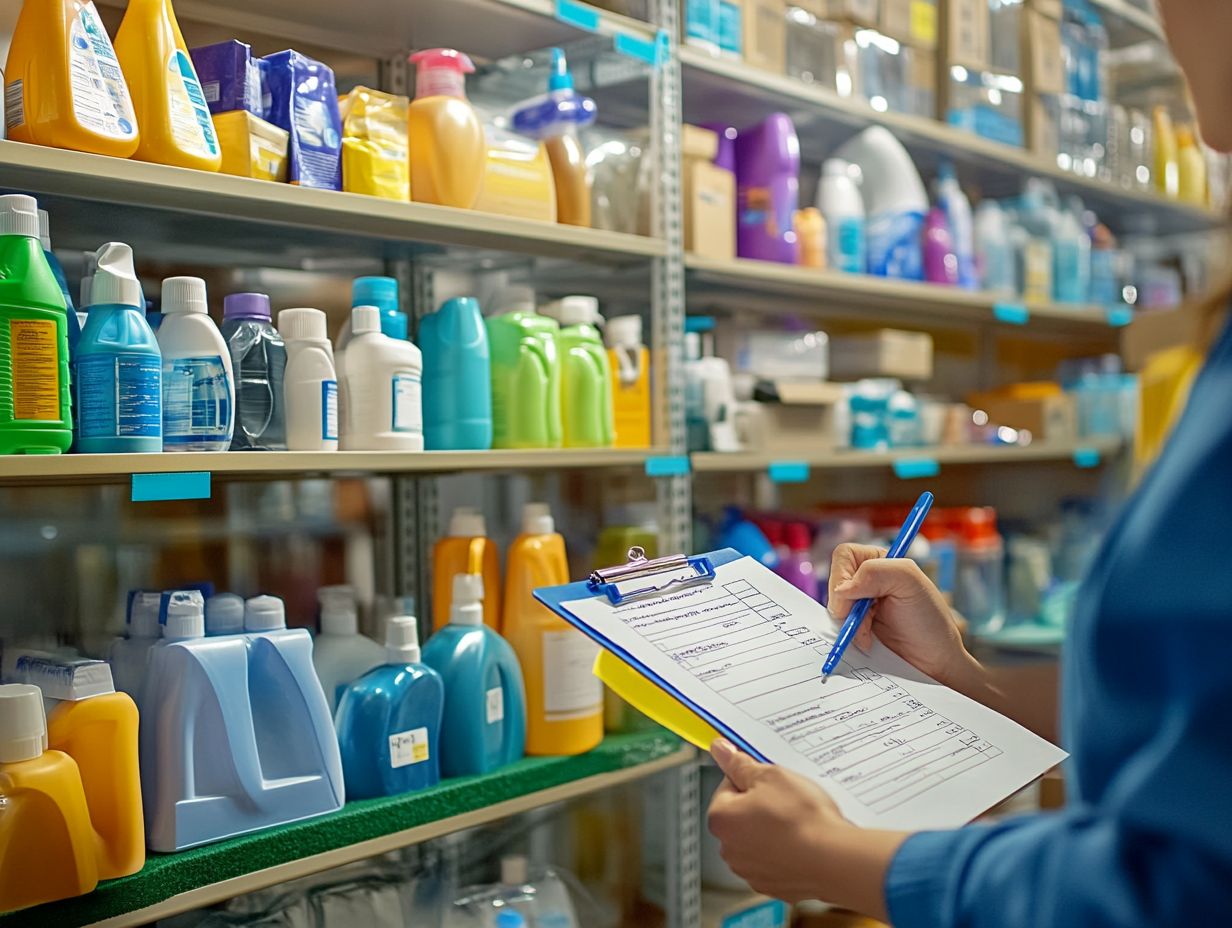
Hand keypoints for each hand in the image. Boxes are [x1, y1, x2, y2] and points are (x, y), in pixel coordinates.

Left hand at [706, 739, 906, 917]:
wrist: (835, 859)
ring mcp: (751, 871)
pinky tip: (803, 842)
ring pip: (758, 838)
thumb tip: (720, 750)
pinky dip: (786, 851)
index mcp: (721, 819)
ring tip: (798, 821)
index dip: (751, 779)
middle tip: (787, 800)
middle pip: (741, 815)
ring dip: (772, 829)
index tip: (770, 780)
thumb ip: (740, 764)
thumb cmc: (802, 819)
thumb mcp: (771, 776)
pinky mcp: (773, 885)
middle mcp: (730, 850)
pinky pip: (775, 860)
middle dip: (760, 805)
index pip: (727, 786)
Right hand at [827, 543, 975, 689]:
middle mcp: (867, 579)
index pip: (844, 555)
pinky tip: (866, 641)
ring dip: (848, 622)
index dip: (842, 575)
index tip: (854, 597)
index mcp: (879, 560)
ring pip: (834, 605)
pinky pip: (836, 625)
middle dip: (847, 604)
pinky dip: (848, 634)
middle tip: (865, 620)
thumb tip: (841, 589)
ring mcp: (859, 603)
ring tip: (869, 634)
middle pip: (835, 582)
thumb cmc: (930, 620)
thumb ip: (876, 572)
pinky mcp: (855, 625)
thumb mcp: (910, 582)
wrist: (932, 661)